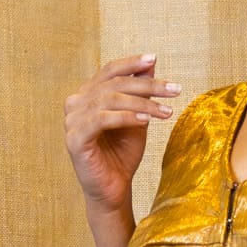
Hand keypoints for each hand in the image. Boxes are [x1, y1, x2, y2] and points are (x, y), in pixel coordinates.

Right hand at [63, 53, 180, 210]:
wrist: (114, 188)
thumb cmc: (123, 153)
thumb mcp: (138, 117)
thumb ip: (140, 92)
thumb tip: (150, 64)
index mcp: (87, 95)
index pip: (109, 71)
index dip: (131, 63)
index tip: (154, 59)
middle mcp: (75, 103)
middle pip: (114, 84)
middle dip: (148, 85)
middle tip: (175, 89)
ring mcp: (72, 121)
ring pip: (110, 100)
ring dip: (143, 103)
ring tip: (167, 111)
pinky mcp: (74, 139)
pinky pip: (102, 120)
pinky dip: (126, 117)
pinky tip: (146, 120)